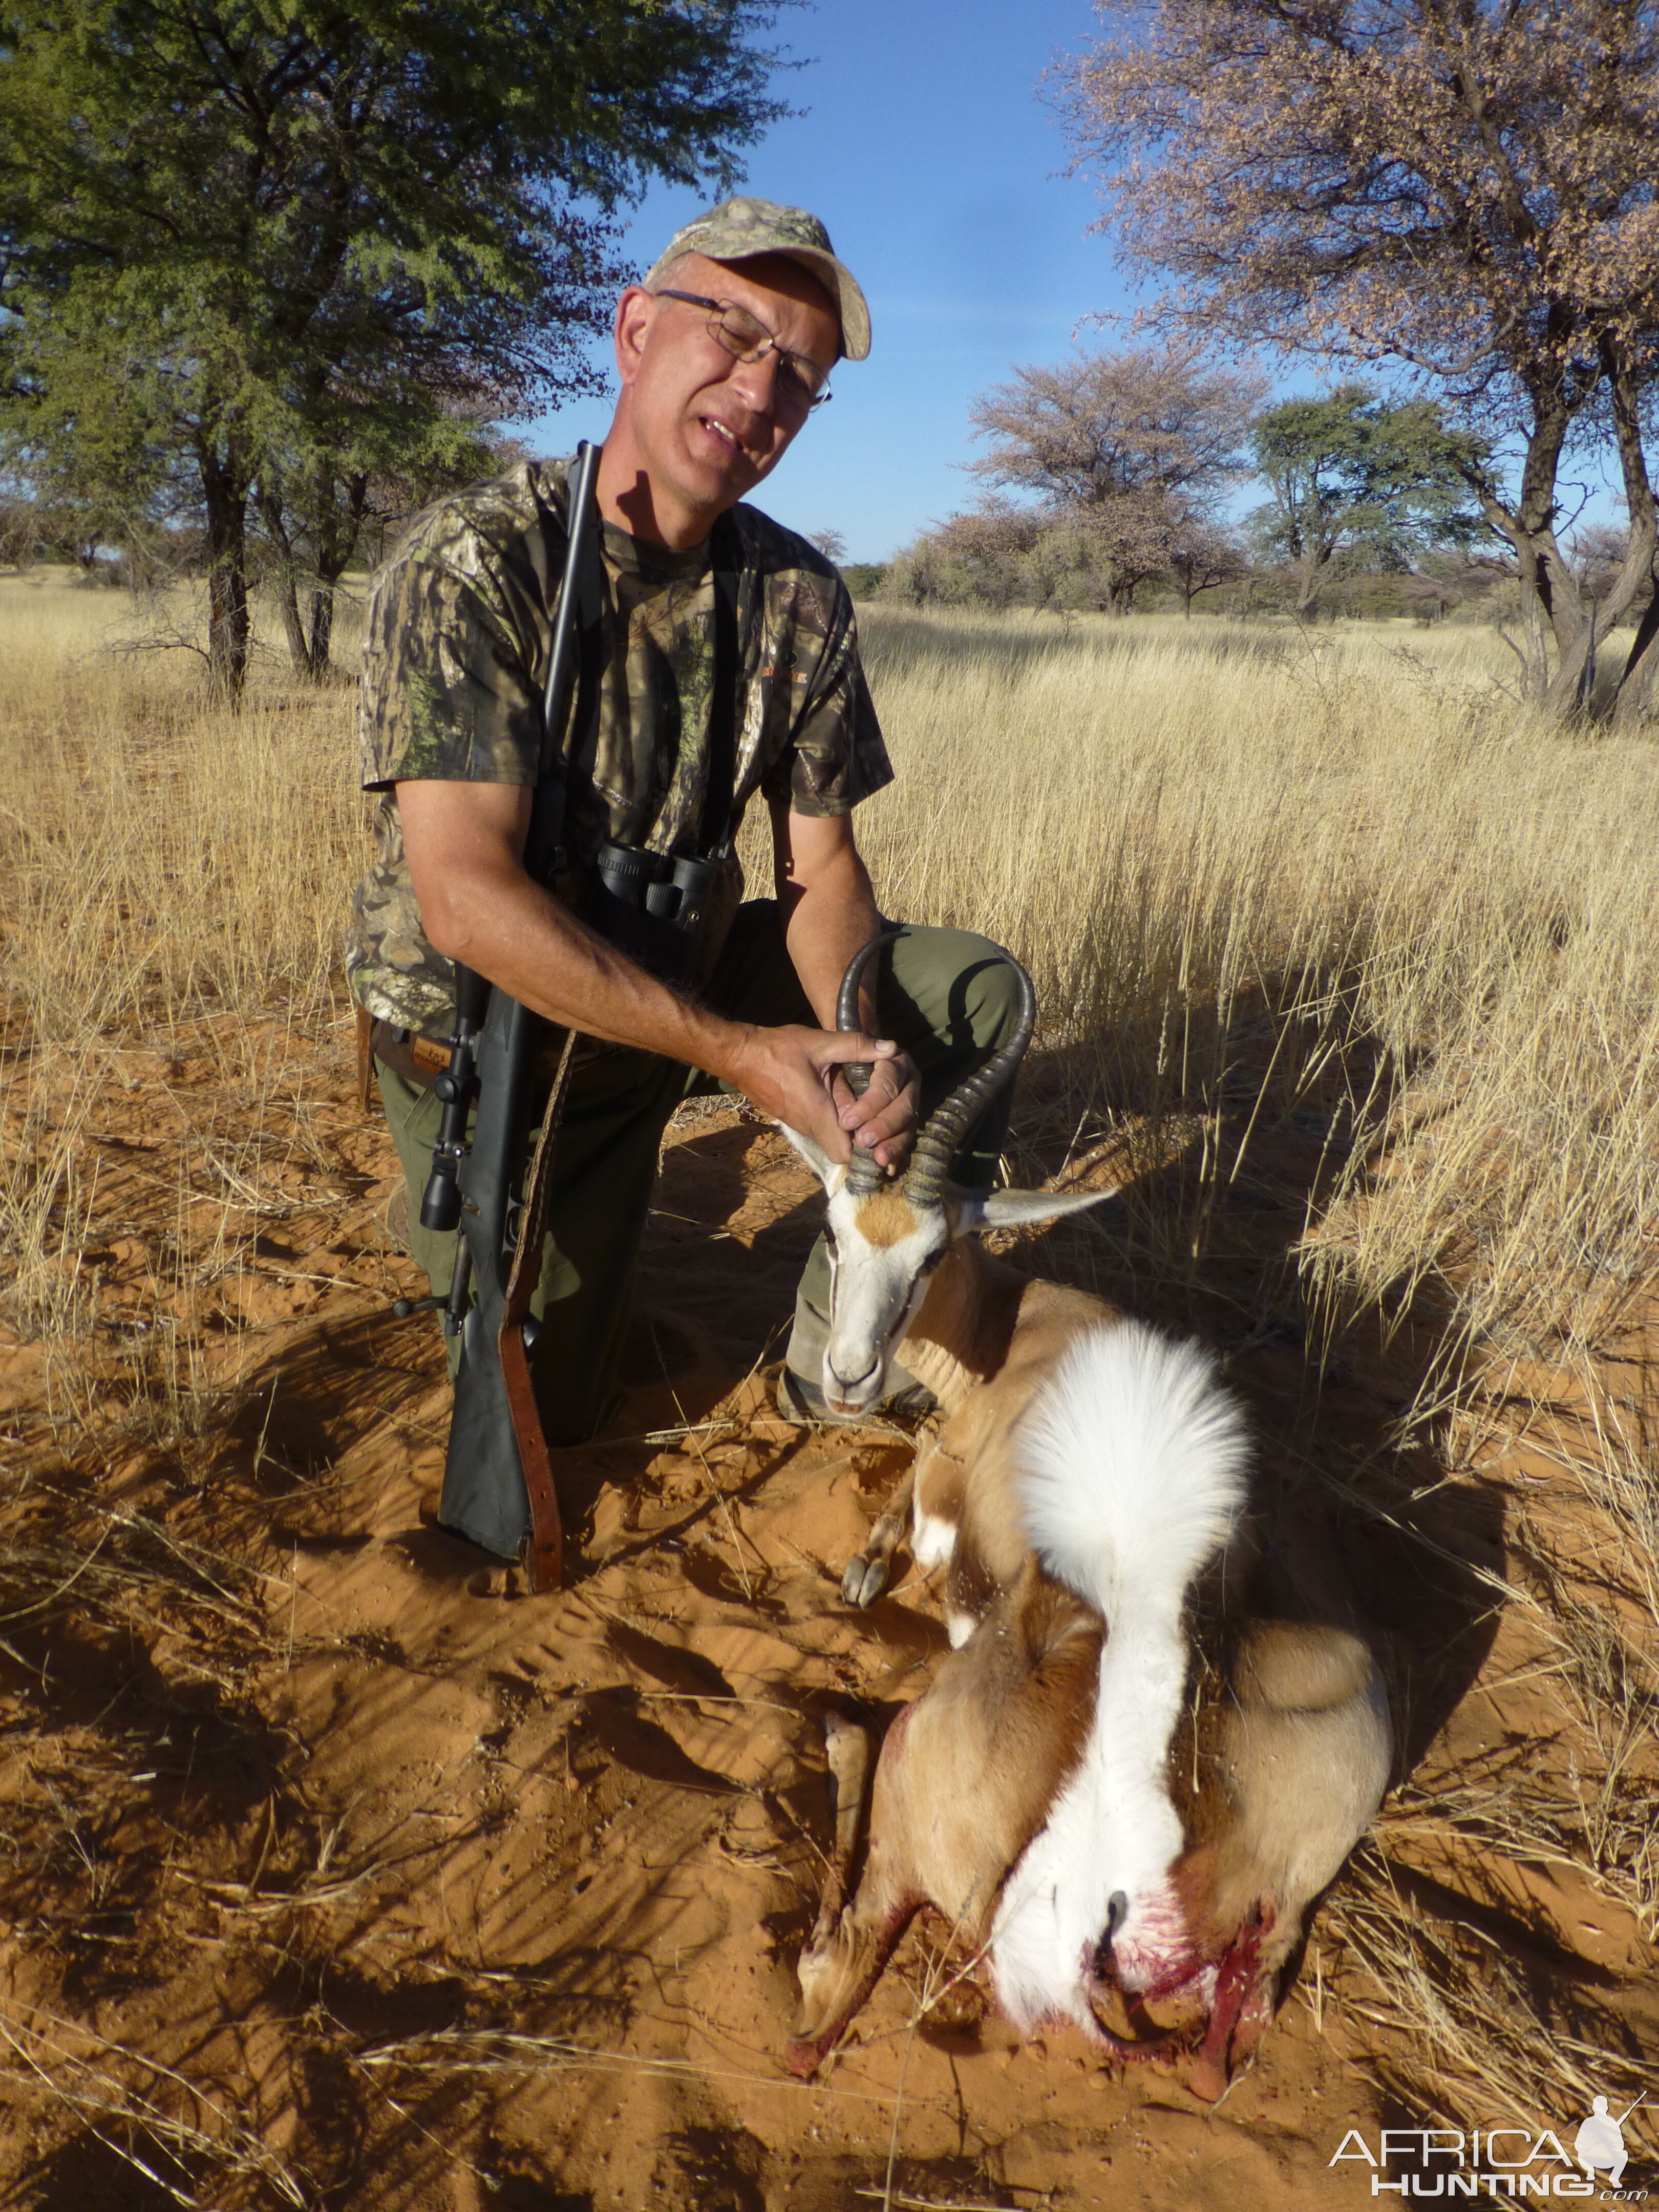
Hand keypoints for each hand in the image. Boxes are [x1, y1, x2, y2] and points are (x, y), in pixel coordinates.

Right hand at [726, 1024, 910, 1164]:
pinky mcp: (796, 1120)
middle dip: (862, 1139)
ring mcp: (800, 1125)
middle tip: (881, 1116)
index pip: (846, 1154)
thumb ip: (856, 1046)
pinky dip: (835, 1122)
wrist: (740, 1056)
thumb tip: (890, 1047)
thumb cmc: (777, 1050)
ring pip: (832, 1140)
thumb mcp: (819, 1043)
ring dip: (849, 1129)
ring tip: (868, 1107)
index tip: (881, 1129)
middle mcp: (809, 1127)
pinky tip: (846, 1101)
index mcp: (817, 1113)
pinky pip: (821, 1130)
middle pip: (843, 1151)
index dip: (866, 1147)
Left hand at [832, 1047, 918, 1172]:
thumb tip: (874, 1071)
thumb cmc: (831, 1053)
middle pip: (904, 1106)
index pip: (888, 1082)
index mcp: (893, 1060)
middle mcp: (907, 1082)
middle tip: (863, 1141)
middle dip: (885, 1126)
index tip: (847, 1121)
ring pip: (908, 1125)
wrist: (837, 1059)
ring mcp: (908, 1103)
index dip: (870, 1104)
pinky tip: (890, 1168)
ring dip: (894, 1144)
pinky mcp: (903, 1122)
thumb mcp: (832, 1047)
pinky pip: (904, 1138)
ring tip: (879, 1160)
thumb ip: (851, 1057)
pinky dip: (897, 1153)